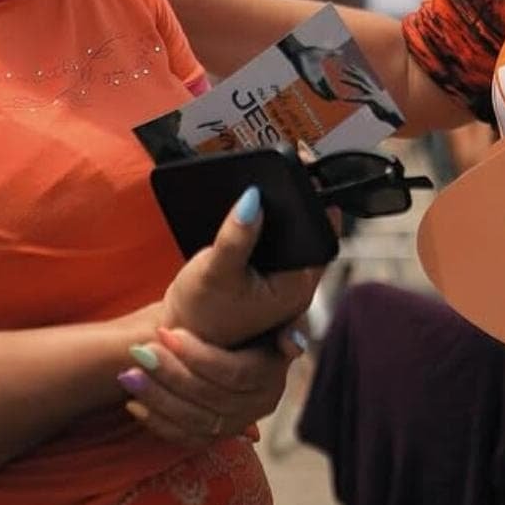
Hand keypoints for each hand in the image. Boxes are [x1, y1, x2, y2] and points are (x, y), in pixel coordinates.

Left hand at [123, 321, 293, 444]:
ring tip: (128, 375)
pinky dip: (157, 423)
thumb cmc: (237, 321)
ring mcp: (235, 424)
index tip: (165, 332)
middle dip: (171, 373)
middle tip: (140, 351)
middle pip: (211, 397)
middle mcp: (258, 404)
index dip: (198, 355)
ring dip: (158, 398)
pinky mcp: (213, 437)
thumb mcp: (261, 315)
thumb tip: (294, 345)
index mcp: (269, 374)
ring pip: (195, 420)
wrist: (223, 341)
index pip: (235, 373)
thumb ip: (280, 324)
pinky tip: (133, 404)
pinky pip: (185, 439)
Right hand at [160, 186, 320, 347]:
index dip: (317, 200)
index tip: (305, 169)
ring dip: (288, 214)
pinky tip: (258, 211)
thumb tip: (252, 199)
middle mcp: (300, 286)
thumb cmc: (201, 312)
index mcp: (296, 286)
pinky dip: (274, 228)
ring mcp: (287, 283)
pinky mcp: (272, 279)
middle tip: (287, 170)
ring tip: (272, 184)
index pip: (319, 234)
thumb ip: (236, 236)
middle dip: (301, 202)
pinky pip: (283, 246)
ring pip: (298, 239)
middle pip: (312, 233)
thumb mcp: (216, 269)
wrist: (185, 335)